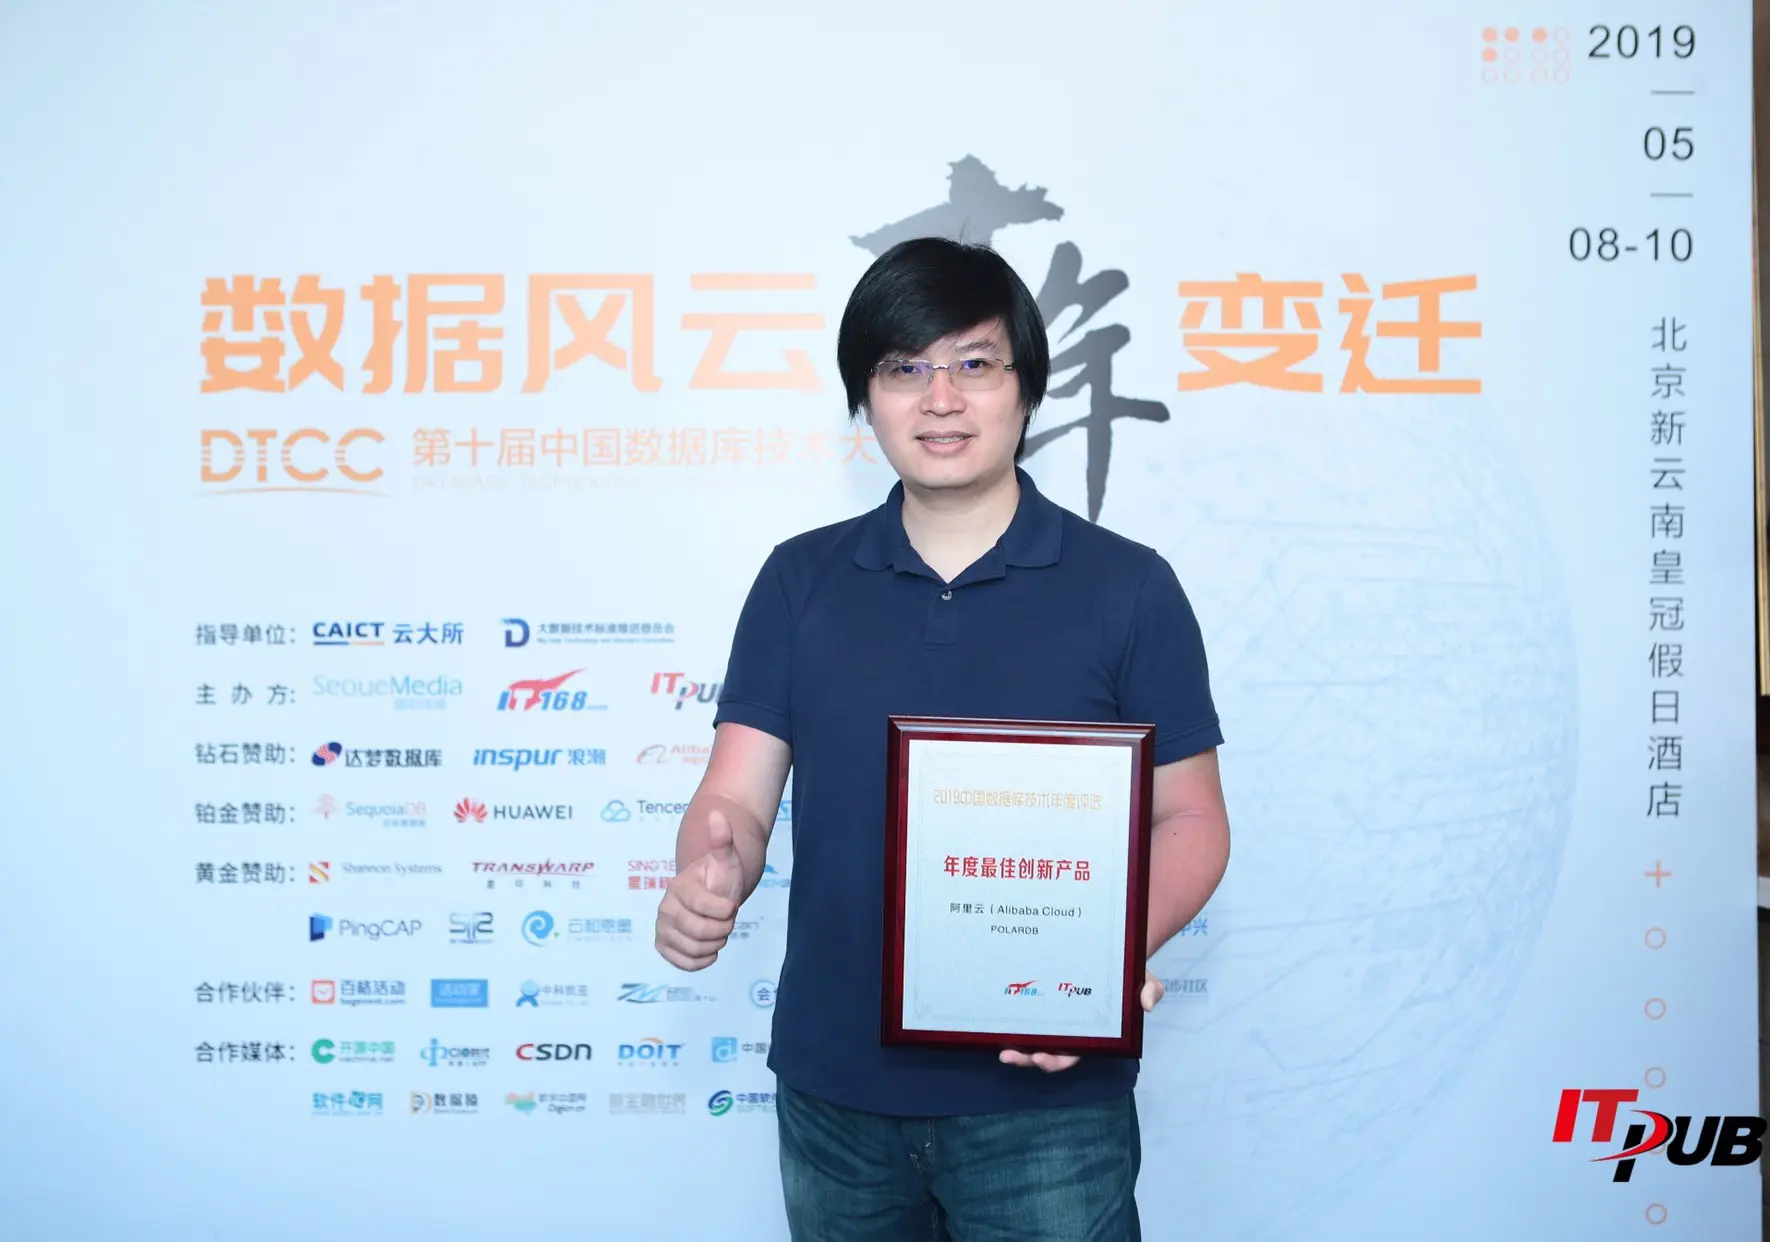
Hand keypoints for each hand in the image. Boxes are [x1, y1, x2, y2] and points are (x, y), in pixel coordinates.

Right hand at [654, 809, 745, 970]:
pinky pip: (682, 963)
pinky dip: (700, 960)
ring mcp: (662, 928)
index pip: (702, 907)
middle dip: (721, 929)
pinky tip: (709, 949)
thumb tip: (718, 815)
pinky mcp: (664, 945)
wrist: (710, 895)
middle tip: (726, 921)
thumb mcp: (727, 860)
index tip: (732, 906)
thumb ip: (722, 841)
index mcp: (679, 887)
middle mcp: (665, 908)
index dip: (724, 911)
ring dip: (714, 944)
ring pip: (692, 949)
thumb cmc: (720, 878)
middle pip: (698, 931)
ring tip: (718, 931)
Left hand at [999, 970, 1165, 1073]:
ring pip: (1030, 1039)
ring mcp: (1051, 1018)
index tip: (1042, 1058)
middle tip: (1010, 1055)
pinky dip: (1009, 1023)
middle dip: (1027, 1059)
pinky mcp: (1039, 1002)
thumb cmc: (1127, 972)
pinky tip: (992, 1022)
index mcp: (1090, 1033)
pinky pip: (1022, 1017)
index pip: (1071, 1053)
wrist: (1112, 951)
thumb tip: (1147, 1003)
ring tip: (1000, 1048)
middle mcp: (1068, 1030)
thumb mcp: (1144, 979)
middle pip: (1045, 1052)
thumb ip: (1150, 990)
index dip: (1056, 1060)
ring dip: (1015, 1048)